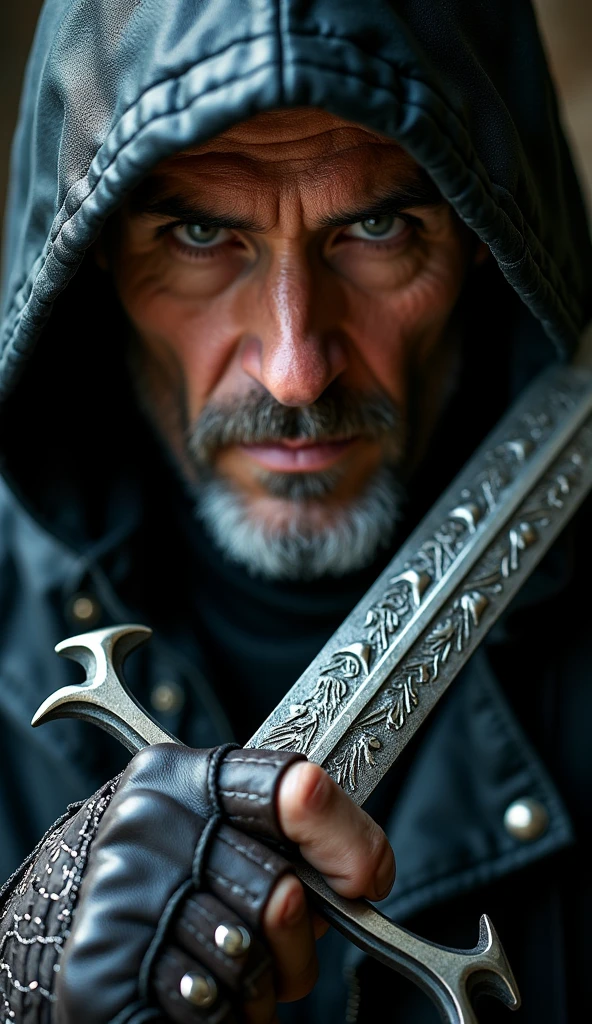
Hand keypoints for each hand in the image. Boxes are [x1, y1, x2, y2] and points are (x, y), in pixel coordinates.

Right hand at [55, 745, 394, 1023]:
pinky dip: (220, 1019)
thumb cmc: (166, 867)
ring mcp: (121, 895)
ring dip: (257, 986)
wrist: (62, 907)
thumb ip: (280, 835)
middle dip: (299, 938)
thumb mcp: (216, 824)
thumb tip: (357, 874)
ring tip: (227, 969)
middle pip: (281, 892)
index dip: (345, 835)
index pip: (289, 790)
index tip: (368, 877)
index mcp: (184, 777)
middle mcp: (150, 825)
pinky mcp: (101, 967)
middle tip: (286, 948)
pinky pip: (206, 1015)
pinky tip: (198, 994)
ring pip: (248, 961)